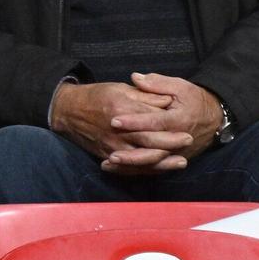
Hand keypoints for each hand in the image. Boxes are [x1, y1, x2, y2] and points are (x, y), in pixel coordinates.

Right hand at [50, 80, 179, 172]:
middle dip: (171, 144)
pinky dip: (146, 170)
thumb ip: (144, 95)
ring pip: (142, 159)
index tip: (187, 126)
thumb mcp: (121, 88)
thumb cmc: (97, 96)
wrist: (70, 111)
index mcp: (122, 109)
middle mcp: (118, 131)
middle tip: (188, 142)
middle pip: (149, 141)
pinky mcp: (107, 156)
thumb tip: (167, 100)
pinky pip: (129, 168)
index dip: (170, 125)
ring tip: (181, 162)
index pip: (150, 120)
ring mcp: (112, 146)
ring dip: (163, 162)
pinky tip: (159, 170)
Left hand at [104, 73, 224, 173]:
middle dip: (129, 150)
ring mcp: (176, 153)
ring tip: (109, 162)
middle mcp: (177, 140)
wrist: (214, 119)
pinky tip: (117, 169)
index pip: (153, 122)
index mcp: (179, 120)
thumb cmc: (194, 100)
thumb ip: (157, 83)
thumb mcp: (180, 86)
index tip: (114, 120)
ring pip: (150, 163)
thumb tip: (135, 78)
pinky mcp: (173, 160)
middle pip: (151, 148)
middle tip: (108, 148)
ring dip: (130, 164)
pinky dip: (135, 170)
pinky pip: (152, 169)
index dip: (134, 122)